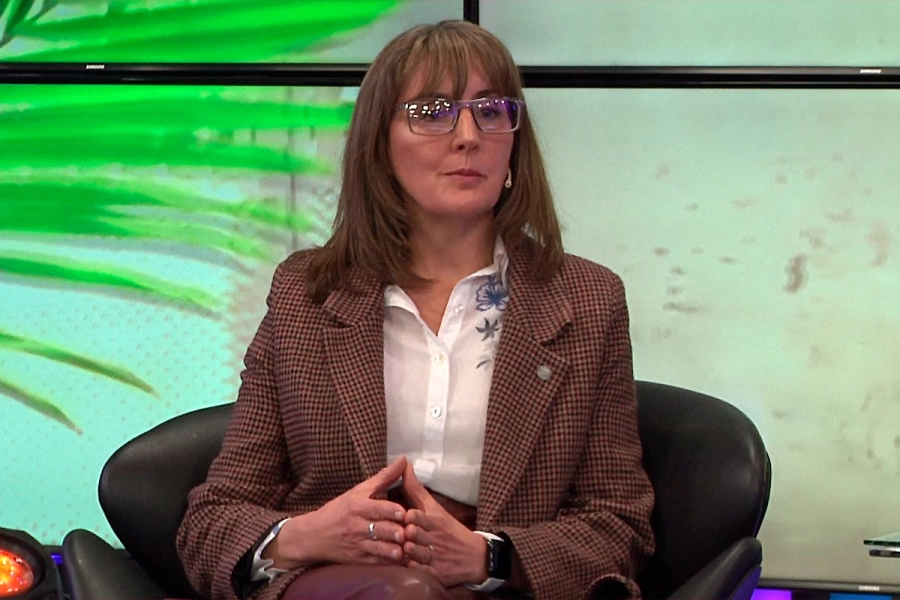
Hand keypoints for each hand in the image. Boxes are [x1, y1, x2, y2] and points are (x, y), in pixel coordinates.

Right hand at [268, 456, 408, 567]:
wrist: (313, 536)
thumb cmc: (338, 510)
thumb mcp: (358, 491)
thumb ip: (384, 477)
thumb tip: (403, 460)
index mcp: (357, 506)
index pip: (378, 509)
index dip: (393, 511)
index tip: (405, 513)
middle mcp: (357, 526)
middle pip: (381, 529)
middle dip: (398, 532)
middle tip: (413, 532)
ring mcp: (357, 544)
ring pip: (380, 548)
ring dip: (395, 549)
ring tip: (407, 548)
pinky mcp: (358, 560)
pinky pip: (376, 562)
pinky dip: (389, 561)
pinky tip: (401, 559)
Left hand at [400, 461, 486, 586]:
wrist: (475, 557)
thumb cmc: (450, 529)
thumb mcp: (436, 508)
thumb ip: (416, 489)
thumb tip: (404, 465)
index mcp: (434, 521)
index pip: (417, 516)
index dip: (409, 516)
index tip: (405, 515)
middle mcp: (434, 538)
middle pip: (413, 535)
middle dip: (406, 534)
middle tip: (401, 533)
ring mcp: (434, 557)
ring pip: (414, 553)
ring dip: (407, 551)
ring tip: (403, 548)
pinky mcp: (435, 574)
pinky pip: (418, 570)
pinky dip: (411, 567)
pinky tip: (407, 563)